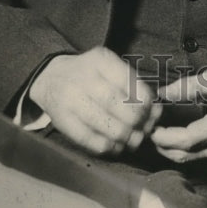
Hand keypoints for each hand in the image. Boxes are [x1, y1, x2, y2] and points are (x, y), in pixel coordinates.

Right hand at [29, 47, 160, 156]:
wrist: (50, 77)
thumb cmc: (90, 74)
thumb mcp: (109, 67)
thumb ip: (132, 85)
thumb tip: (156, 111)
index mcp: (100, 60)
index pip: (129, 82)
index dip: (146, 102)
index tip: (153, 111)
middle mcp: (84, 78)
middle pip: (117, 104)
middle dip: (137, 121)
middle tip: (145, 129)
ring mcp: (71, 99)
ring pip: (106, 125)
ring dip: (125, 137)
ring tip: (134, 140)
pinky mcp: (62, 120)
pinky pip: (90, 140)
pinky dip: (108, 147)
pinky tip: (116, 146)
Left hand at [150, 68, 206, 176]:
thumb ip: (189, 86)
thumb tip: (163, 93)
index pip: (188, 139)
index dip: (165, 137)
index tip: (152, 128)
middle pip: (186, 156)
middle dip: (163, 146)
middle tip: (151, 132)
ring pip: (191, 164)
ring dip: (173, 152)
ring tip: (165, 135)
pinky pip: (201, 167)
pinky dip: (188, 157)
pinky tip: (184, 143)